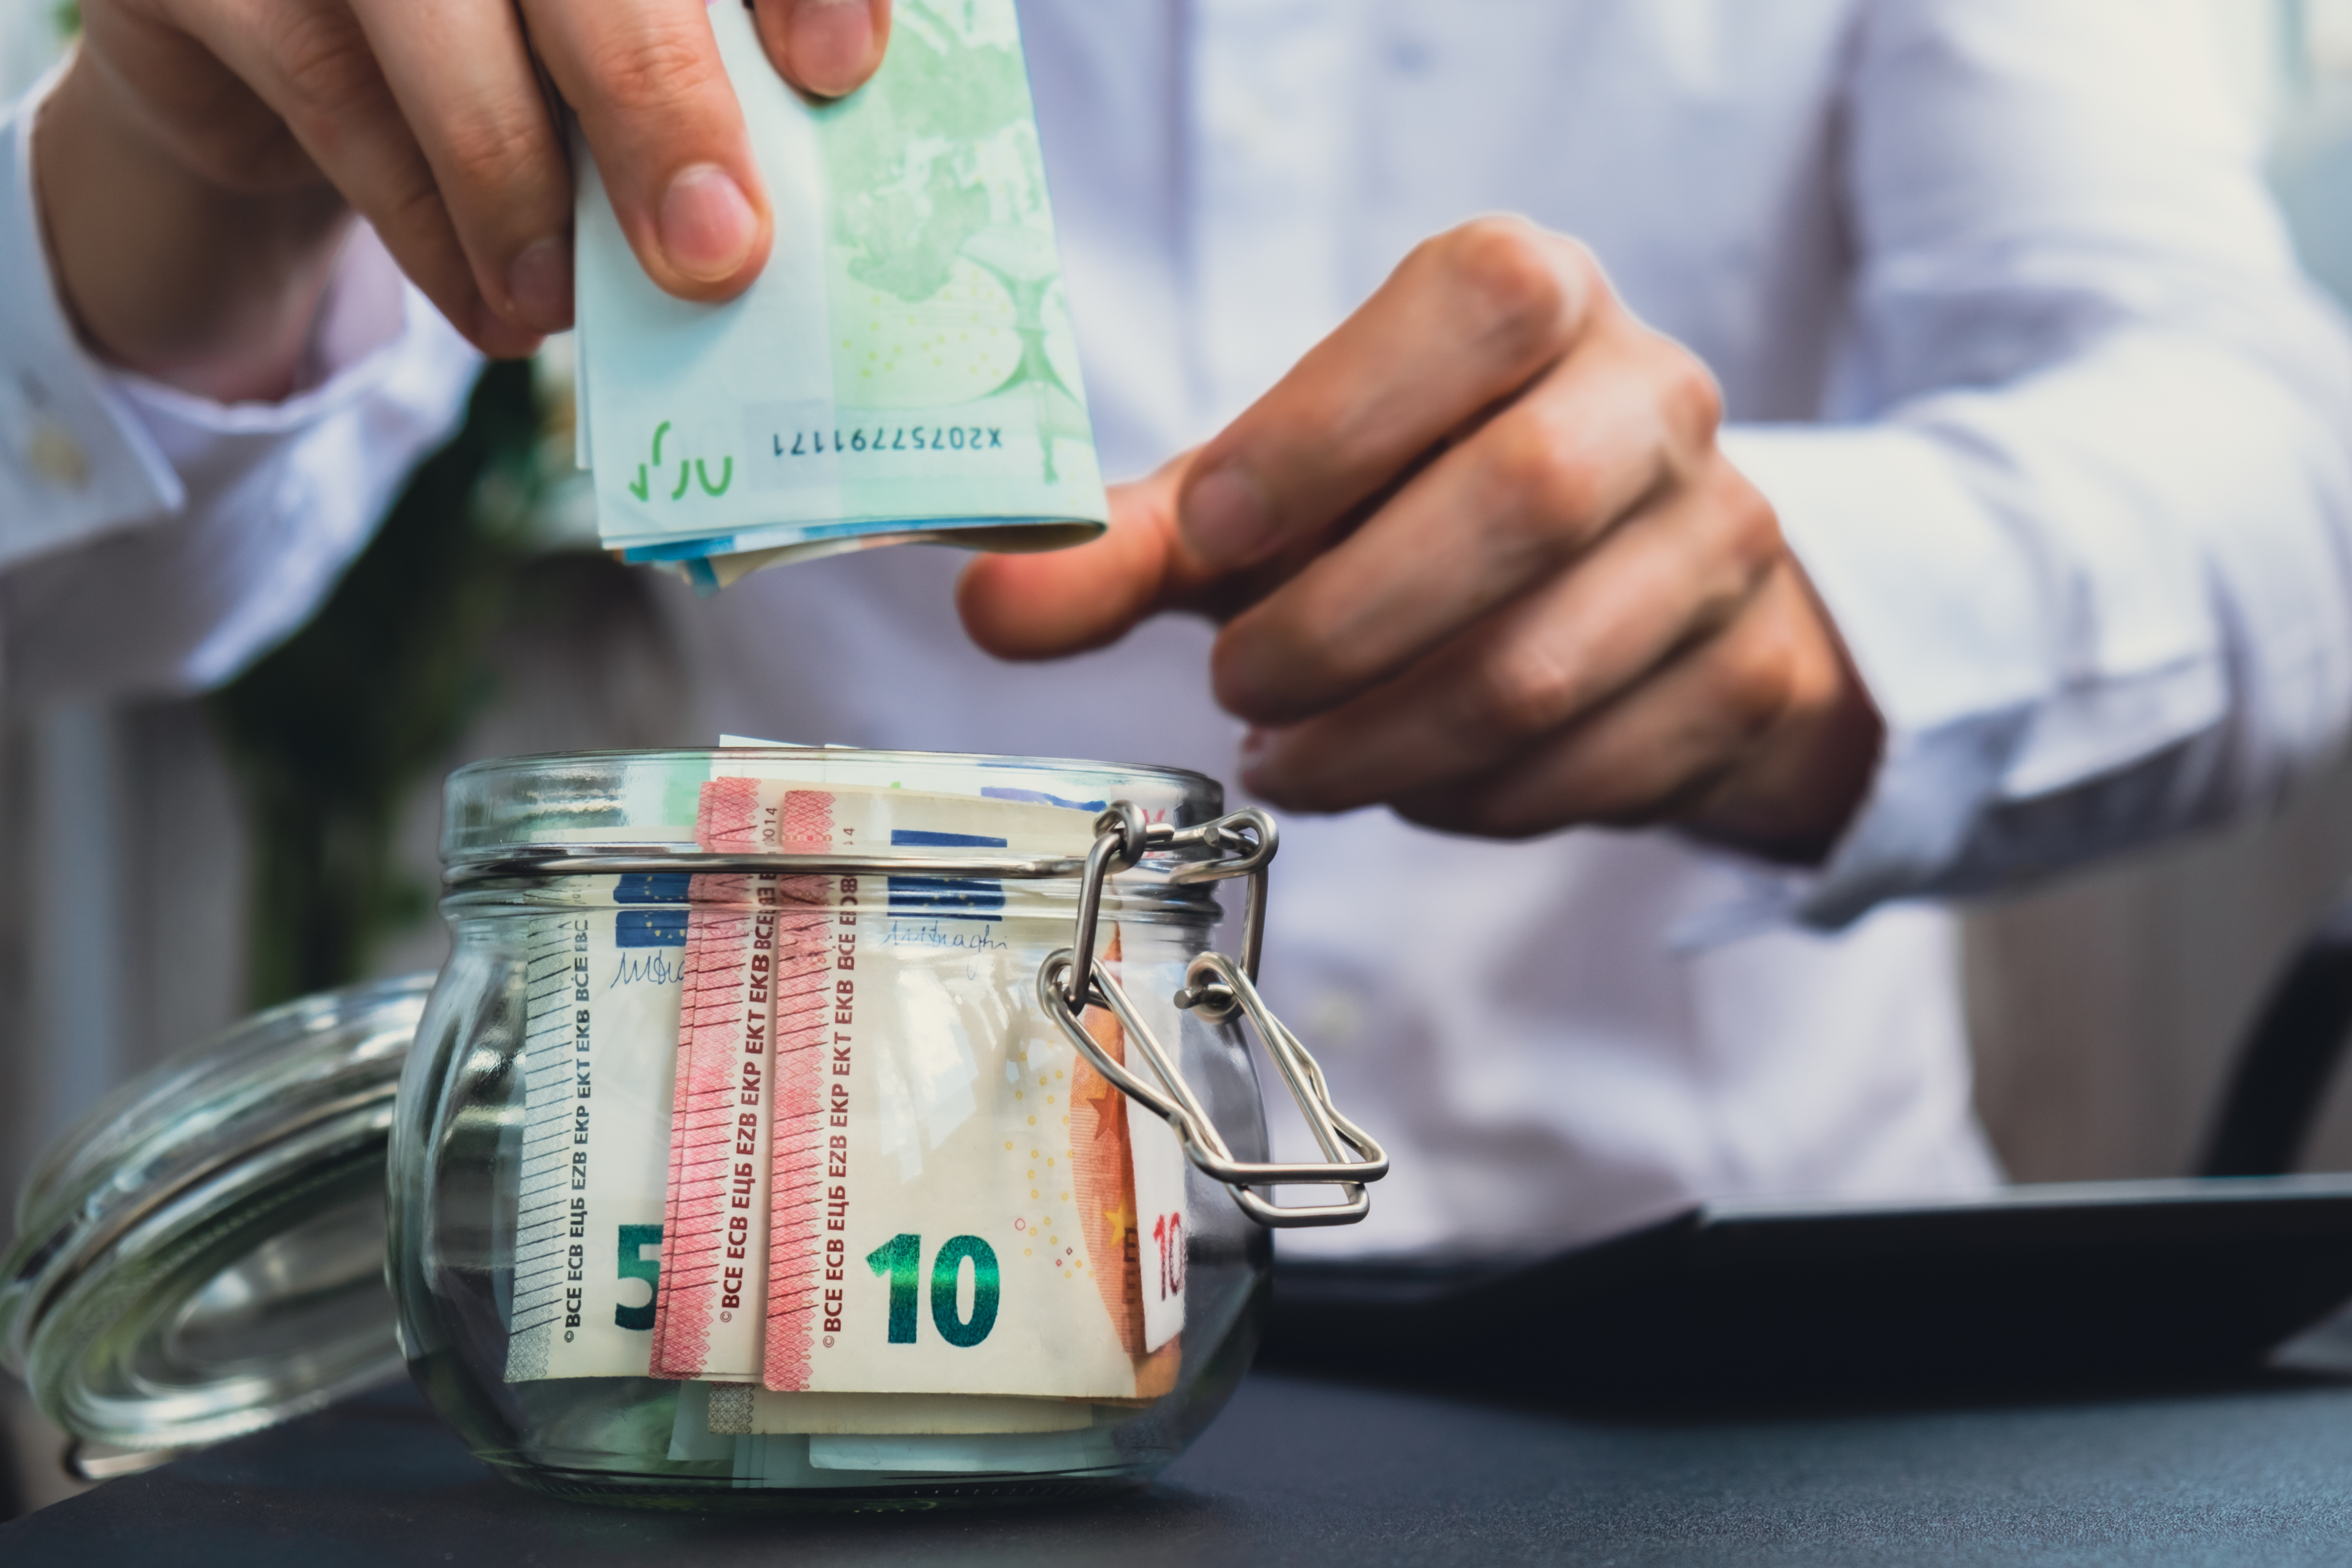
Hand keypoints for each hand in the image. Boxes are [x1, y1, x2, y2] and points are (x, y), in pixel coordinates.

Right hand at [37, 0, 889, 397]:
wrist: (280, 55)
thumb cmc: (504, 49)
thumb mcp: (606, 54)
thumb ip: (696, 81)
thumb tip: (769, 212)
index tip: (842, 71)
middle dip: (654, 97)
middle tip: (713, 250)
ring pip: (436, 18)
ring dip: (519, 188)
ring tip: (568, 305)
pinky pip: (336, 97)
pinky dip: (429, 228)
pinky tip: (494, 311)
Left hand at [959, 218, 1881, 860]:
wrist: (1630, 589)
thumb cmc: (1413, 515)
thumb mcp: (1271, 508)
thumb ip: (1136, 545)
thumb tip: (988, 600)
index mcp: (1536, 297)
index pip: (1472, 309)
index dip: (1329, 427)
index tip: (1206, 541)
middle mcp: (1656, 396)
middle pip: (1520, 501)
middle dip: (1341, 626)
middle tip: (1236, 691)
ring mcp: (1725, 539)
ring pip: (1547, 668)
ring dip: (1381, 743)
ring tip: (1291, 759)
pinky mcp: (1750, 675)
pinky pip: (1596, 770)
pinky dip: (1467, 801)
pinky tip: (1404, 778)